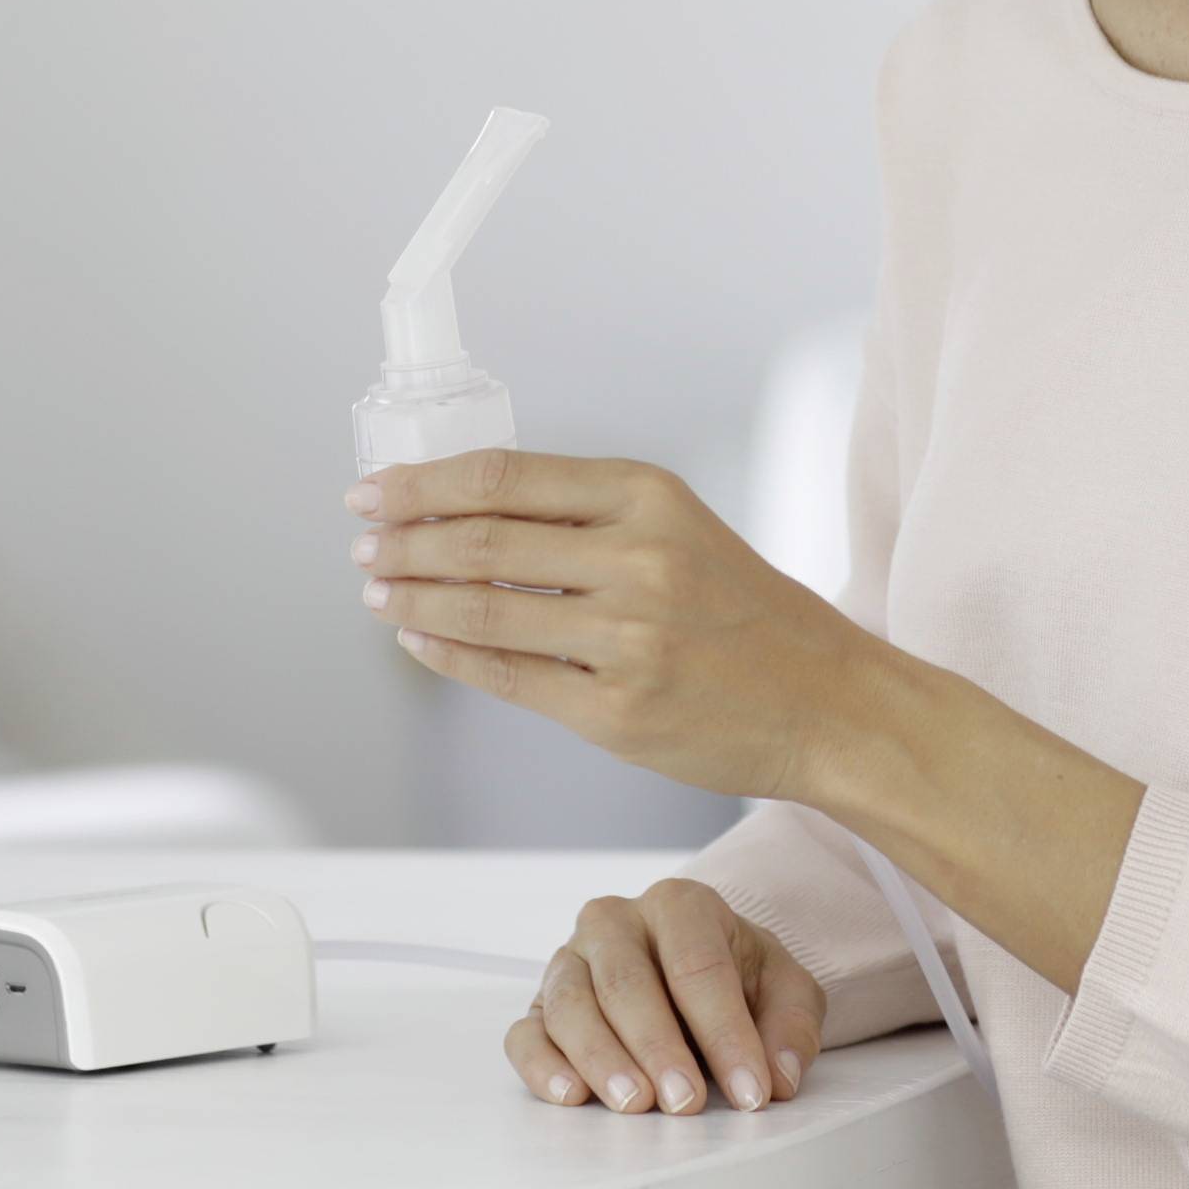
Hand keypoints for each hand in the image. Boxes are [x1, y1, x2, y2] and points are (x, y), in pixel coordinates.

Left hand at [349, 446, 874, 799]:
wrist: (825, 700)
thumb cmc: (745, 614)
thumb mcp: (679, 529)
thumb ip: (584, 517)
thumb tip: (462, 512)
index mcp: (648, 496)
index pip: (504, 478)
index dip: (423, 485)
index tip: (375, 490)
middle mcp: (638, 559)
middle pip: (481, 541)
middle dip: (403, 543)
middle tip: (362, 545)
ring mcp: (627, 638)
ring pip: (483, 609)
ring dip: (413, 601)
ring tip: (378, 595)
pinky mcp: (616, 710)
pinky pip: (506, 677)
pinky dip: (449, 657)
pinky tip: (421, 642)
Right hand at [506, 878, 824, 1114]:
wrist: (688, 973)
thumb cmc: (736, 980)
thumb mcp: (783, 991)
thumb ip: (791, 1026)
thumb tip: (780, 1076)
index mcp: (679, 906)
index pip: (698, 966)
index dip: (726, 1032)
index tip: (752, 1091)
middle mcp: (614, 922)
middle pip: (626, 980)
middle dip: (657, 1045)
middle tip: (686, 1101)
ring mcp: (569, 961)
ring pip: (570, 1004)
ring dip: (601, 1057)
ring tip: (634, 1103)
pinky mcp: (537, 1006)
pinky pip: (525, 1033)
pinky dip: (542, 1066)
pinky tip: (571, 1094)